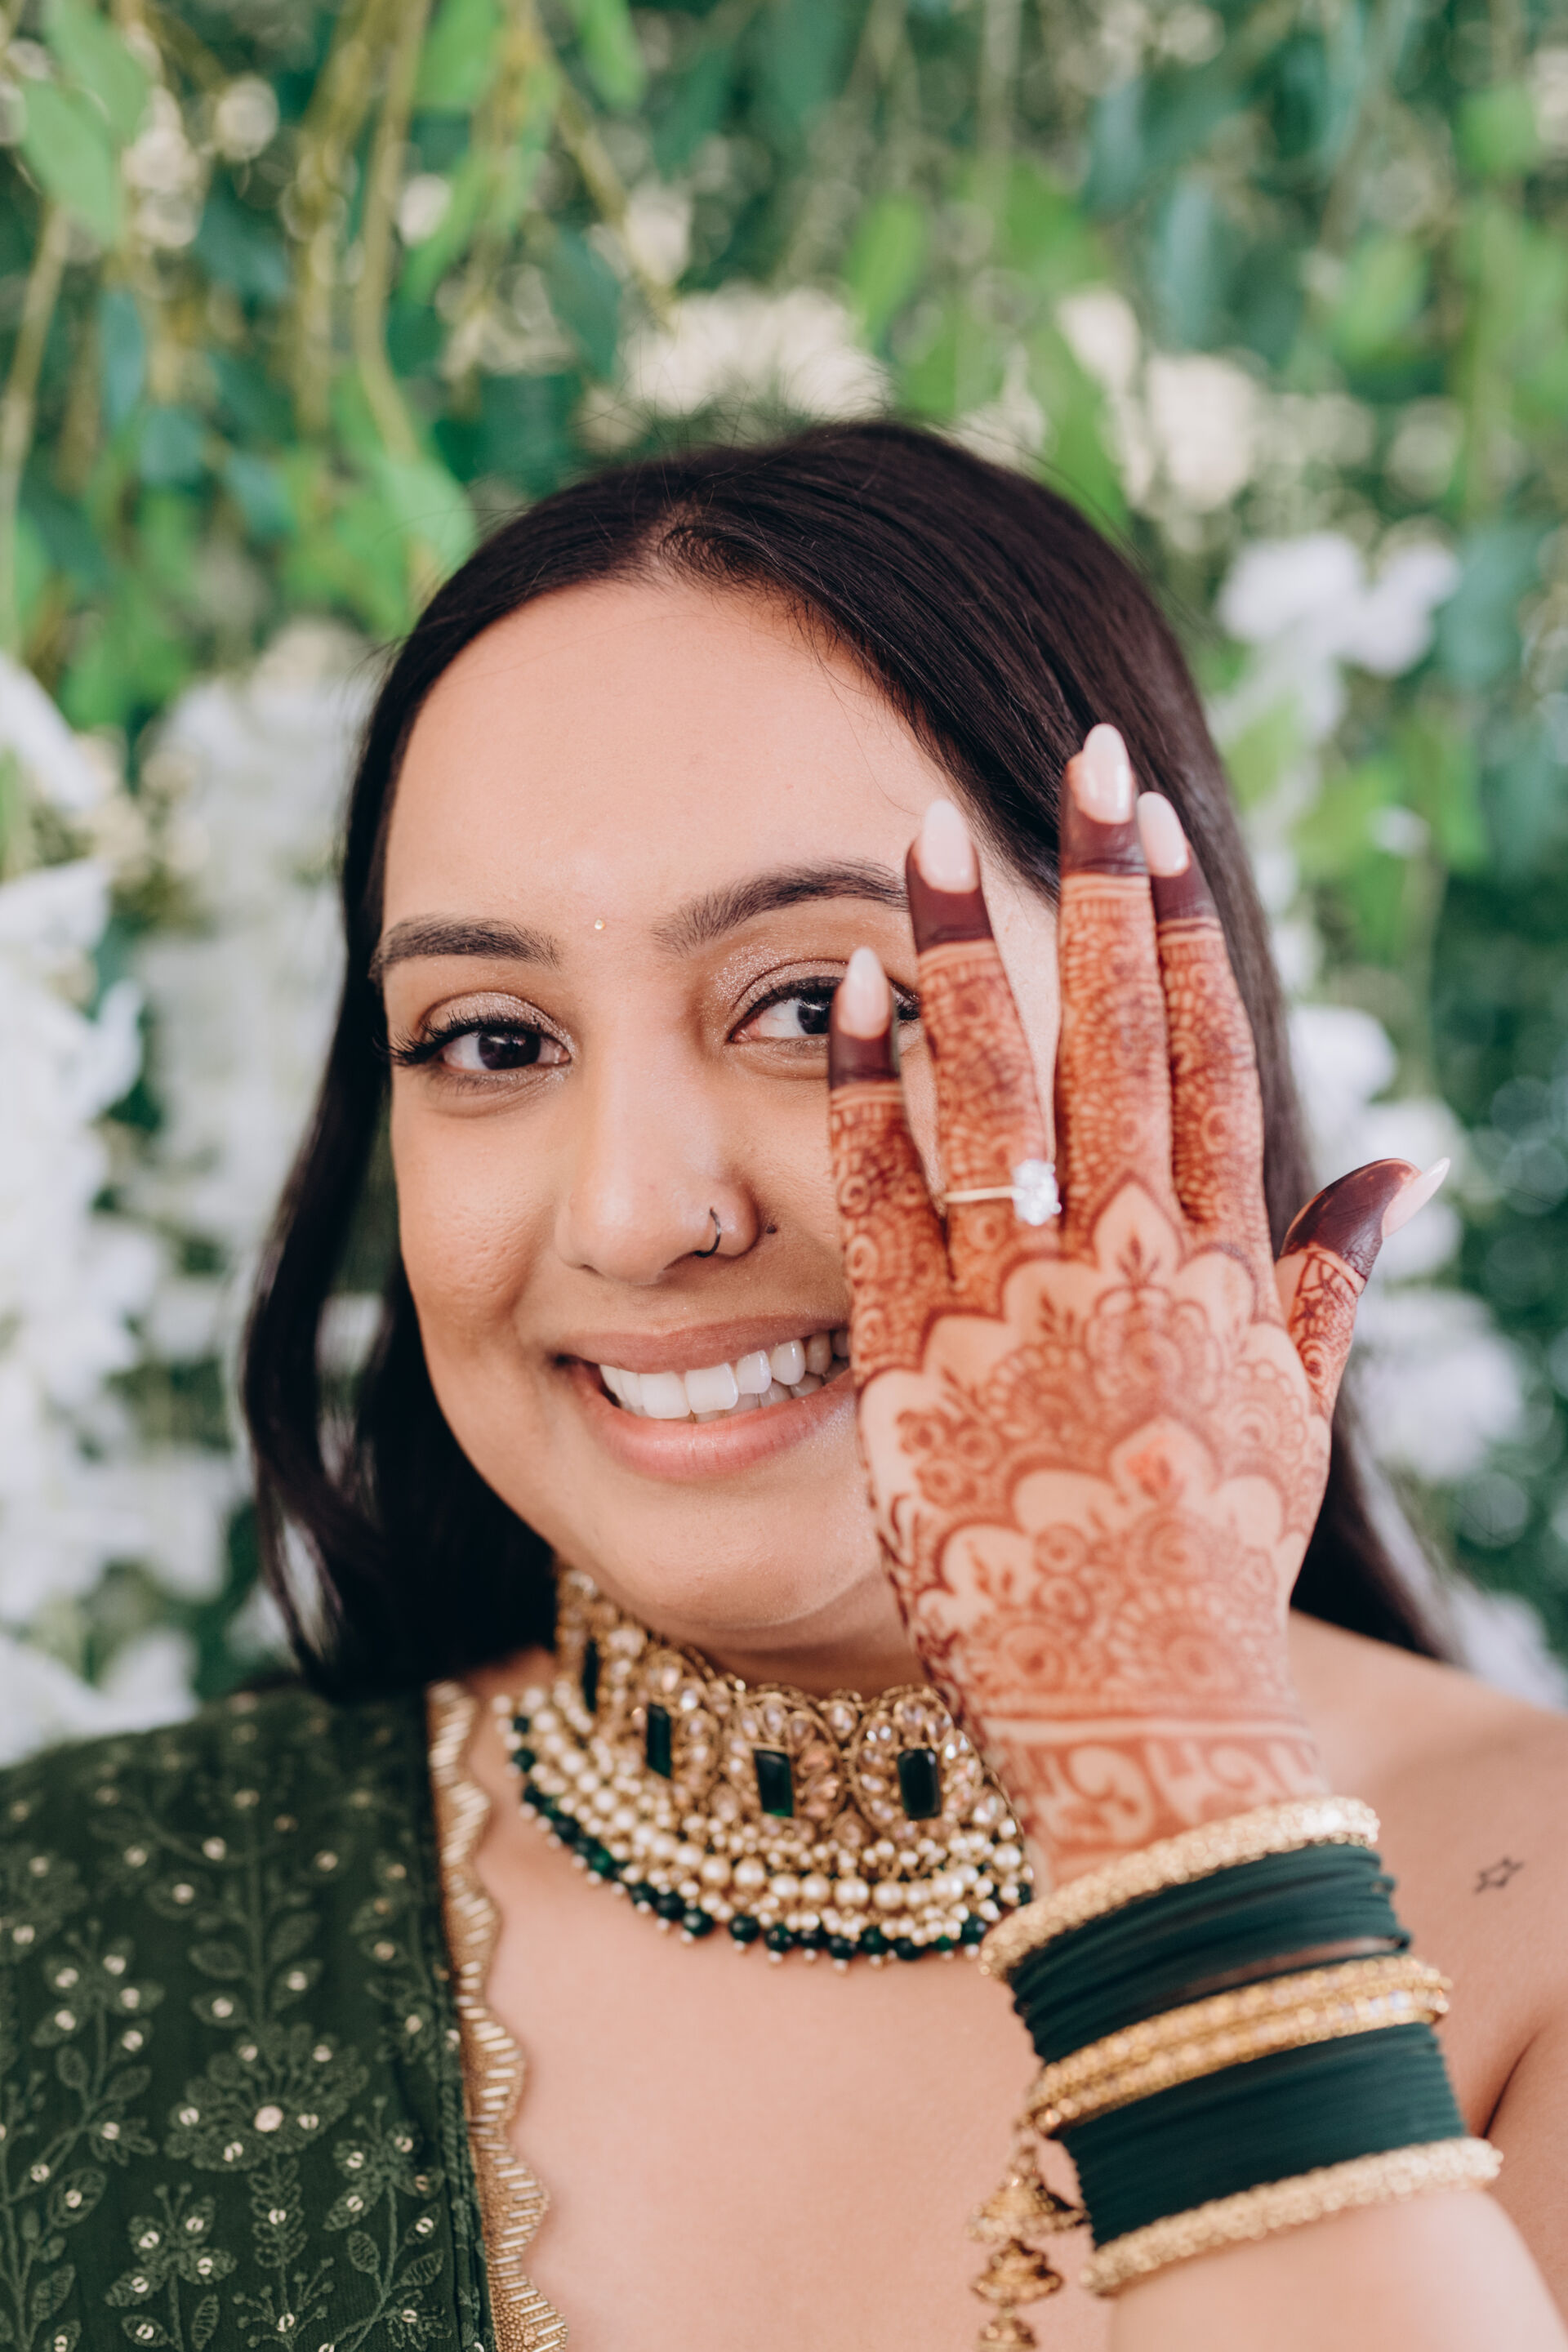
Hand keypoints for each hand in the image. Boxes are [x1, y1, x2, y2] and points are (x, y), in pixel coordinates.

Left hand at [827, 727, 1442, 1885]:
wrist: (1139, 1707)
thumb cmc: (1219, 1564)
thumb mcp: (1302, 1411)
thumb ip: (1337, 1274)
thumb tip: (1403, 1162)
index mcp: (1223, 1260)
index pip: (1210, 1054)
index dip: (1183, 930)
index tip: (1157, 827)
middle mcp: (1130, 1259)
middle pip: (1117, 1039)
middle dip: (1098, 890)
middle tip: (1081, 756)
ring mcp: (1021, 1303)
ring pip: (998, 1093)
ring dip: (969, 952)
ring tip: (927, 831)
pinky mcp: (919, 1357)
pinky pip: (888, 1197)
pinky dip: (868, 1091)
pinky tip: (849, 992)